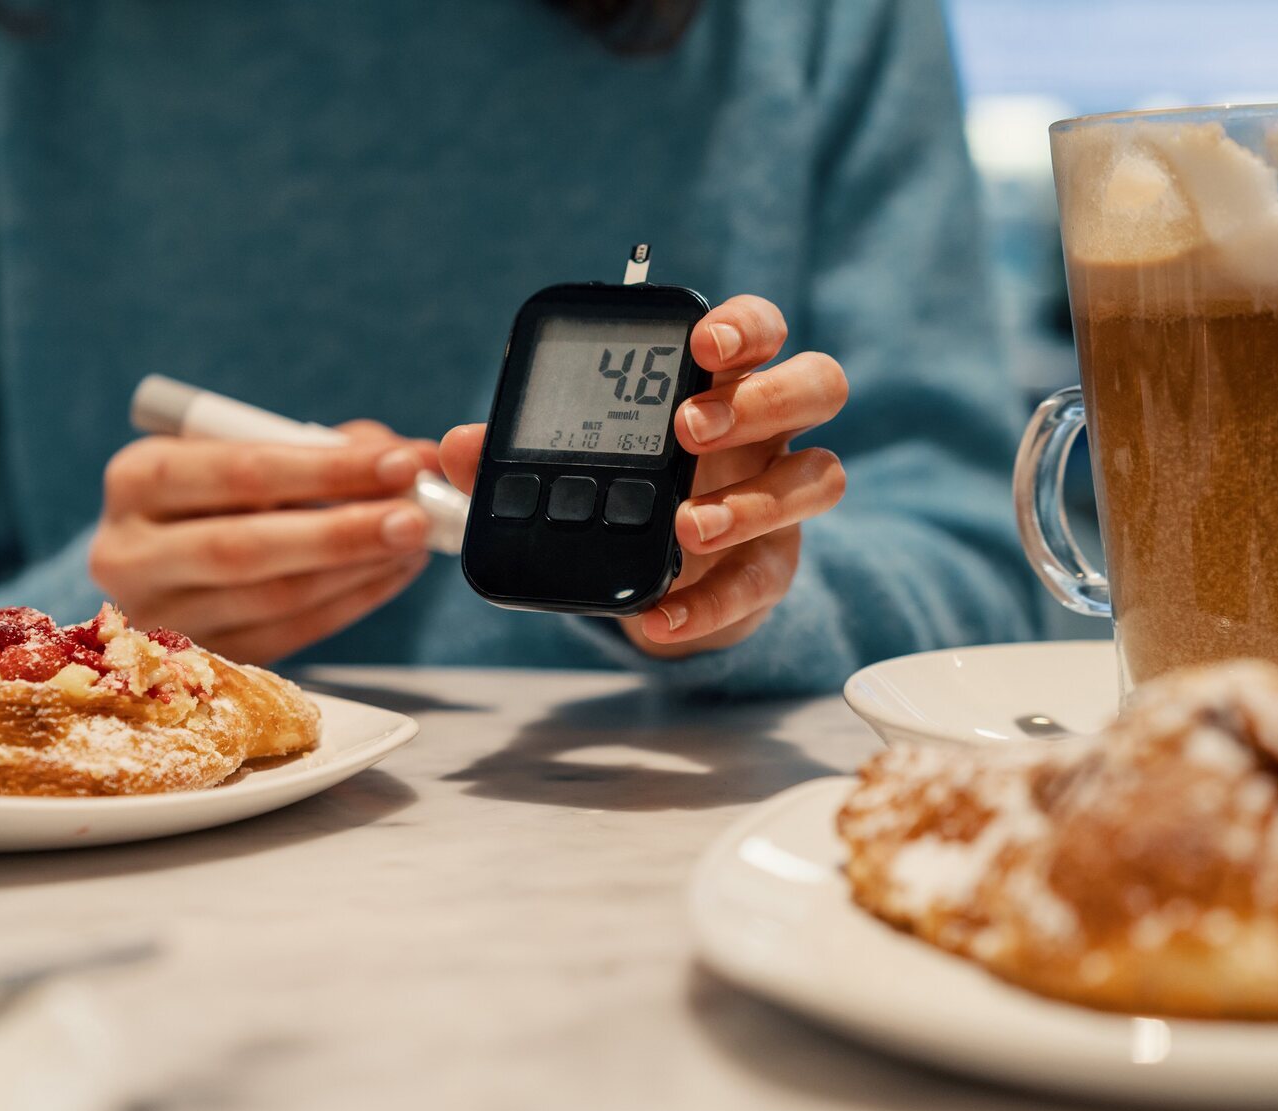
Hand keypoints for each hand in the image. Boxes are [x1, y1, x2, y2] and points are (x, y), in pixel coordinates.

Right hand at [90, 422, 438, 663]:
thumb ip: (318, 447)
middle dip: (344, 532)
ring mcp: (160, 618)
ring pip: (274, 599)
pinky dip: (351, 602)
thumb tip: (409, 459)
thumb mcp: (242, 450)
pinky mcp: (201, 661)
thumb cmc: (215, 491)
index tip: (401, 462)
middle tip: (416, 518)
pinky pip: (289, 635)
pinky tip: (392, 573)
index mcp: (136, 479)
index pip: (238, 473)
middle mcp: (130, 553)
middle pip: (246, 549)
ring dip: (358, 570)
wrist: (159, 558)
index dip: (327, 470)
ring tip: (415, 543)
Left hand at [440, 295, 845, 657]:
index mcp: (719, 382)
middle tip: (689, 427)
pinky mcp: (773, 566)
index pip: (757, 331)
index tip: (702, 341)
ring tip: (686, 527)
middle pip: (816, 385)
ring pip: (820, 477)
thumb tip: (457, 445)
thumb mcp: (568, 467)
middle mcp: (768, 432)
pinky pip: (764, 581)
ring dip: (753, 501)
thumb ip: (514, 452)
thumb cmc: (623, 492)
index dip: (744, 327)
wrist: (655, 578)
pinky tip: (660, 616)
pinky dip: (710, 605)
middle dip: (761, 399)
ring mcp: (779, 497)